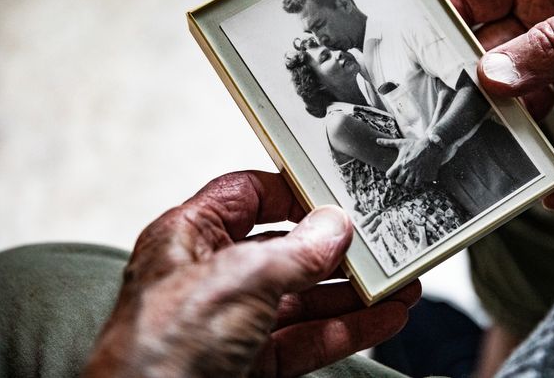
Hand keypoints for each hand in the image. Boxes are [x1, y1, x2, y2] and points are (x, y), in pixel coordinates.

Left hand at [83, 171, 420, 377]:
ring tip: (395, 286)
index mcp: (190, 238)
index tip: (335, 196)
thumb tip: (333, 227)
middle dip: (336, 252)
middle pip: (285, 251)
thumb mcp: (239, 280)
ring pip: (304, 299)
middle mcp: (211, 277)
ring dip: (352, 294)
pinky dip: (347, 330)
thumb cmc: (158, 349)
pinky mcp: (251, 364)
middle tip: (377, 246)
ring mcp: (233, 323)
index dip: (292, 192)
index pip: (246, 196)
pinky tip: (380, 318)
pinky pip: (308, 340)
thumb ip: (294, 252)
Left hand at [377, 137, 445, 188]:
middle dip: (400, 179)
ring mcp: (414, 173)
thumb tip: (376, 140)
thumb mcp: (400, 143)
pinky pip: (417, 184)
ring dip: (408, 182)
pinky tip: (417, 178)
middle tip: (403, 175)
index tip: (393, 172)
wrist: (429, 145)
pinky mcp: (422, 175)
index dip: (390, 175)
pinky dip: (416, 183)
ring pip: (407, 184)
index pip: (389, 175)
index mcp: (399, 163)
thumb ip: (388, 143)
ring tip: (410, 177)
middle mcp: (406, 169)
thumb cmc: (414, 144)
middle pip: (398, 181)